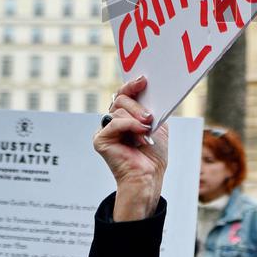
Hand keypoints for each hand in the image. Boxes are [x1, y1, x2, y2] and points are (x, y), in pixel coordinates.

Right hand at [93, 76, 167, 220]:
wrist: (149, 176)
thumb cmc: (153, 154)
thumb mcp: (157, 124)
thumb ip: (150, 108)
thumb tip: (148, 91)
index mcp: (125, 116)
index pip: (123, 94)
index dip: (131, 86)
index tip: (143, 80)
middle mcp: (113, 121)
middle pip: (121, 99)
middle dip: (138, 106)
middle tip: (150, 117)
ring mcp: (105, 130)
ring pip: (119, 110)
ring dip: (137, 119)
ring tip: (147, 132)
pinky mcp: (100, 140)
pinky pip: (114, 123)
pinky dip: (130, 126)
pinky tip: (140, 134)